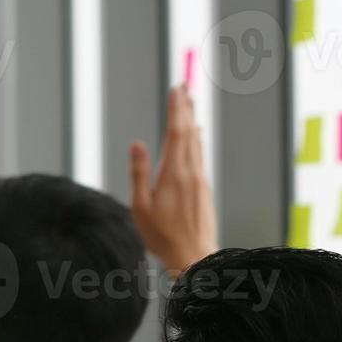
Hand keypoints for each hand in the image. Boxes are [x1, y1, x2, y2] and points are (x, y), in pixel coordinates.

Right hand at [129, 87, 216, 275]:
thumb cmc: (161, 235)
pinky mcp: (203, 188)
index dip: (176, 109)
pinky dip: (196, 139)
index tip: (176, 89)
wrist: (194, 255)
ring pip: (196, 142)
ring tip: (190, 103)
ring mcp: (199, 179)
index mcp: (174, 173)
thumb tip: (138, 143)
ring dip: (192, 120)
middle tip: (185, 85)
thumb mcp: (140, 206)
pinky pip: (199, 154)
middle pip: (189, 132)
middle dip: (185, 108)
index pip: (176, 132)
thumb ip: (139, 172)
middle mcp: (191, 172)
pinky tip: (196, 134)